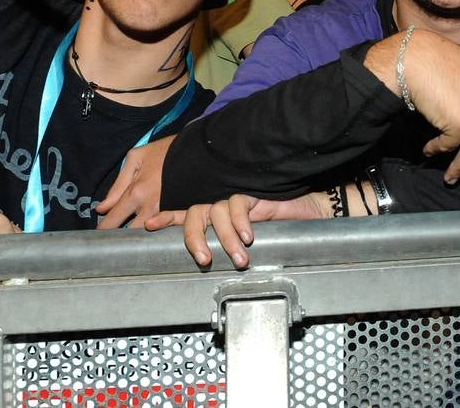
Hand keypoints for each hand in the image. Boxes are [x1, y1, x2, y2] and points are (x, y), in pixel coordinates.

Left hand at [96, 135, 174, 228]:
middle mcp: (151, 208)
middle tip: (114, 237)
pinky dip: (155, 229)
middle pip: (130, 233)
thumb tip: (102, 208)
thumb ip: (118, 185)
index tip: (98, 235)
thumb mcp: (136, 158)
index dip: (103, 230)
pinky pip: (163, 228)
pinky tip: (152, 227)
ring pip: (147, 234)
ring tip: (132, 233)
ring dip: (138, 234)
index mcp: (136, 192)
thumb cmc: (165, 150)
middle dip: (120, 237)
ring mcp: (167, 213)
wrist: (199, 149)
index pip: (113, 220)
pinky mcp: (179, 215)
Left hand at [148, 193, 327, 268]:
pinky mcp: (252, 192)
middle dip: (193, 237)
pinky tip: (250, 234)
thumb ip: (228, 248)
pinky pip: (237, 202)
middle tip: (204, 259)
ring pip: (216, 211)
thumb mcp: (249, 245)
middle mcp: (222, 206)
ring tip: (241, 258)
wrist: (310, 216)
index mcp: (217, 217)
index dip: (168, 218)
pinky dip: (240, 220)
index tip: (148, 226)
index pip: (187, 215)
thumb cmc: (280, 232)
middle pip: (195, 214)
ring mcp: (236, 198)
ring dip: (227, 237)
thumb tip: (210, 266)